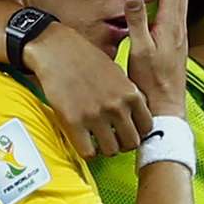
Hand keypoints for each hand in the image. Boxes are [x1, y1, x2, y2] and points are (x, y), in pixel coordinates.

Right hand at [25, 23, 152, 158]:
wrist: (56, 50)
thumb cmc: (86, 60)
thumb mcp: (118, 71)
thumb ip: (130, 93)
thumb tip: (139, 112)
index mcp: (131, 93)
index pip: (147, 127)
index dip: (136, 131)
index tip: (126, 130)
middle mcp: (117, 106)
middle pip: (131, 143)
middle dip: (122, 143)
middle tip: (111, 137)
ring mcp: (96, 115)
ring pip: (111, 151)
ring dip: (104, 148)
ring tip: (96, 138)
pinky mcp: (74, 122)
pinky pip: (88, 153)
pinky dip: (87, 151)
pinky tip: (83, 140)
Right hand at [125, 0, 187, 117]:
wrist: (166, 107)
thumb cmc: (151, 83)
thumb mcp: (138, 51)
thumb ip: (136, 22)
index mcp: (169, 28)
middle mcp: (178, 30)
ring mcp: (179, 39)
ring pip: (181, 4)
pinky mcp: (177, 47)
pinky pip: (177, 15)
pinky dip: (174, 1)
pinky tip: (168, 4)